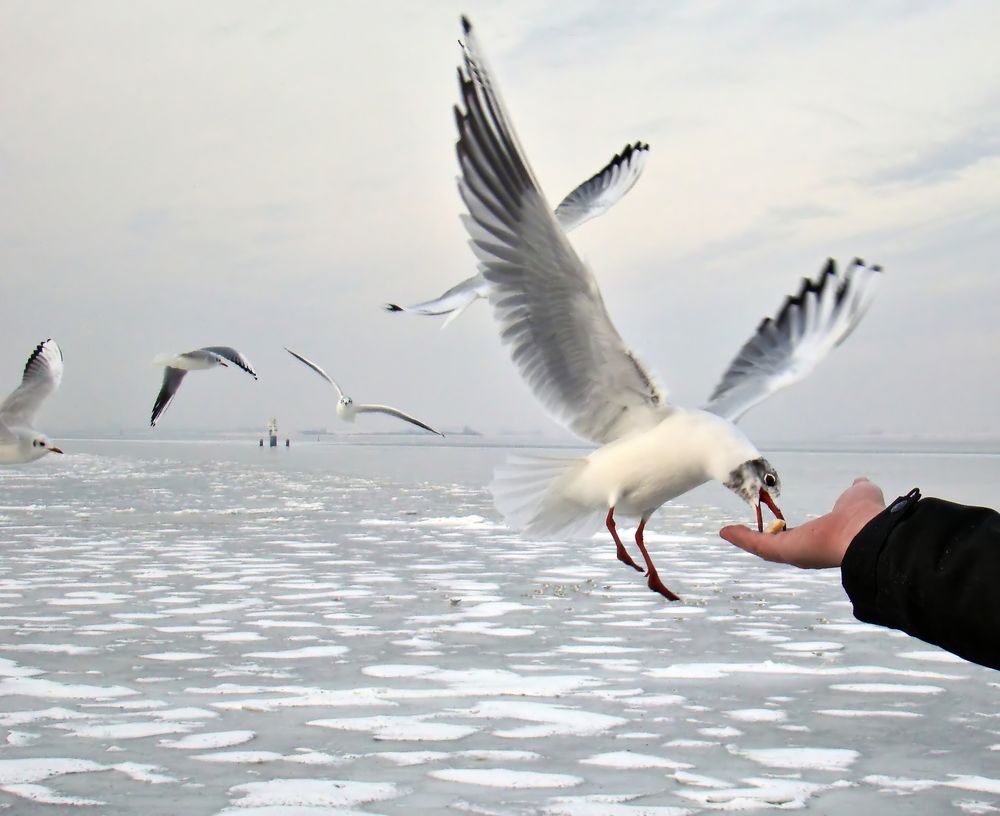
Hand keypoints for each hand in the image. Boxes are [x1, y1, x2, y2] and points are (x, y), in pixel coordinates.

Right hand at [720, 478, 886, 568]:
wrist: (867, 533)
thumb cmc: (865, 515)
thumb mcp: (858, 495)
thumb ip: (856, 491)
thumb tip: (859, 482)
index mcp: (823, 538)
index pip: (800, 537)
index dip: (786, 532)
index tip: (775, 525)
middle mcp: (807, 550)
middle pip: (776, 546)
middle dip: (759, 541)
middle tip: (742, 533)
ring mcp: (793, 552)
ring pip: (763, 547)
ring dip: (744, 539)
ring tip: (727, 532)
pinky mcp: (782, 551)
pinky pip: (757, 544)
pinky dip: (741, 538)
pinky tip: (725, 531)